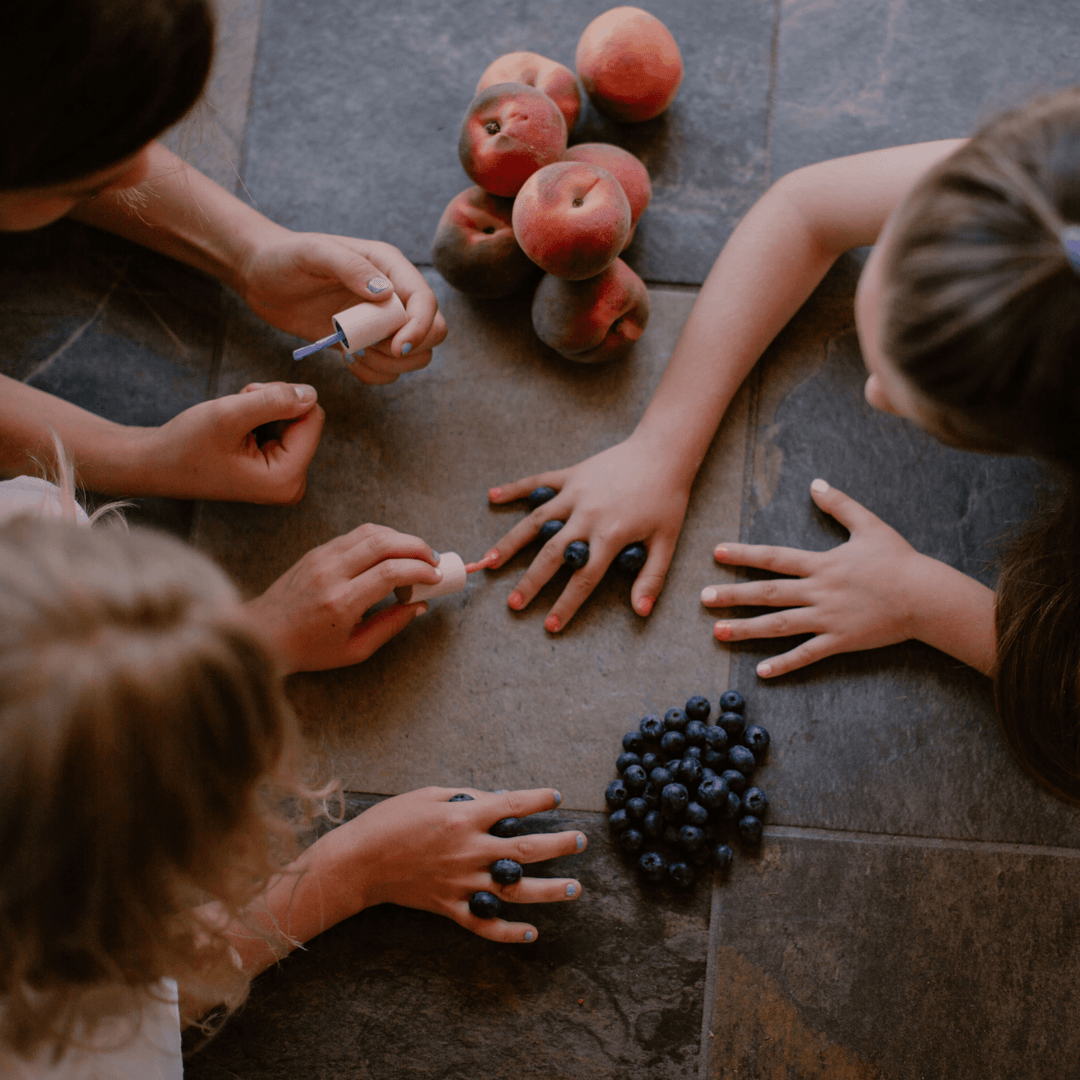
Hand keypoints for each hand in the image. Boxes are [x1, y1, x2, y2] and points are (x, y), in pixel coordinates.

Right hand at [141, 381, 323, 502]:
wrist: (156, 464)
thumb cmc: (187, 444)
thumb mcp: (230, 415)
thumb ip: (274, 401)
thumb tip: (311, 393)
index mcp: (287, 479)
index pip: (313, 418)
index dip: (284, 397)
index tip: (250, 399)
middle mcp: (292, 484)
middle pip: (305, 419)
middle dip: (272, 404)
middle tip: (237, 409)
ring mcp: (285, 479)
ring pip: (293, 420)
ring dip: (263, 408)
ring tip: (232, 420)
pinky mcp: (276, 470)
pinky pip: (282, 429)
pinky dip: (259, 418)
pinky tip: (234, 428)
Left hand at [238, 229, 447, 383]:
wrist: (261, 277)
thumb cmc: (284, 257)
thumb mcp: (313, 253)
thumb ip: (350, 267)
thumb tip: (385, 293)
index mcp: (389, 266)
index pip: (426, 301)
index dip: (420, 327)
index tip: (395, 346)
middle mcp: (393, 294)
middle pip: (434, 332)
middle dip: (408, 349)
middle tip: (369, 348)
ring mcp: (382, 322)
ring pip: (416, 356)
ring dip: (389, 365)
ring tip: (353, 353)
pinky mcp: (368, 344)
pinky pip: (390, 370)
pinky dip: (375, 375)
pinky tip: (348, 362)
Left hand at [242, 523, 442, 672]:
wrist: (261, 633)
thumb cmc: (308, 649)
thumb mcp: (354, 650)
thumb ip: (390, 626)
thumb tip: (419, 605)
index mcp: (341, 602)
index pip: (390, 572)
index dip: (420, 570)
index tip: (435, 578)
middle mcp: (331, 573)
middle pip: (384, 543)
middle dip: (417, 547)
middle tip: (433, 560)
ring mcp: (321, 557)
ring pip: (371, 532)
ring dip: (401, 538)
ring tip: (416, 555)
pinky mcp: (317, 551)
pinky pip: (355, 535)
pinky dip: (381, 538)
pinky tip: (392, 553)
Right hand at [313, 787, 584, 943]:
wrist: (358, 861)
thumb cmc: (391, 820)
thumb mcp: (428, 795)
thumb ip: (466, 797)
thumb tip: (497, 799)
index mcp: (464, 818)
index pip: (513, 806)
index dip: (538, 801)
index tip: (556, 797)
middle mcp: (469, 851)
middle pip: (525, 850)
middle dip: (558, 845)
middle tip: (581, 841)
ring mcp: (461, 883)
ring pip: (514, 890)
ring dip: (549, 890)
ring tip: (575, 888)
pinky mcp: (449, 907)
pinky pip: (484, 924)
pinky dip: (508, 932)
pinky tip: (531, 933)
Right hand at [485, 433, 692, 630]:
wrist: (663, 452)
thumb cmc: (666, 499)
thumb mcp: (666, 541)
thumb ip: (652, 577)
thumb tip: (640, 612)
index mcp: (610, 535)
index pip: (583, 578)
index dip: (567, 604)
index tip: (551, 626)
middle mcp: (586, 515)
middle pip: (552, 555)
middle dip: (530, 582)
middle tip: (513, 605)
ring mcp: (575, 493)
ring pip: (535, 522)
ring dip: (510, 543)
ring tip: (489, 562)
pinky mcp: (571, 475)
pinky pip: (537, 482)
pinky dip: (514, 489)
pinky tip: (492, 496)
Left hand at [702, 479, 926, 676]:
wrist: (927, 597)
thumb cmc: (899, 560)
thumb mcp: (869, 525)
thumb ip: (839, 505)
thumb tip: (815, 483)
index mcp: (822, 564)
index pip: (774, 558)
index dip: (744, 554)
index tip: (716, 552)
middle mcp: (819, 591)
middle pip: (768, 593)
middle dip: (733, 594)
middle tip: (703, 597)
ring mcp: (828, 618)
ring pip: (780, 625)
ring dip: (747, 629)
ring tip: (718, 633)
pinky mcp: (841, 641)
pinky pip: (807, 655)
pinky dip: (785, 663)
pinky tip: (761, 671)